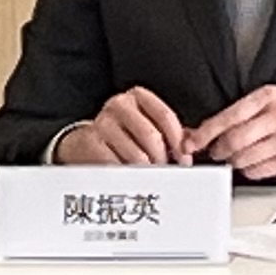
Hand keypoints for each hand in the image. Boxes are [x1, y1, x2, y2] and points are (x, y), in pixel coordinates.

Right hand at [55, 89, 192, 166]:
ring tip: (149, 176)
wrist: (84, 143)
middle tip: (166, 171)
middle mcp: (118, 105)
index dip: (178, 141)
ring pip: (136, 155)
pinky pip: (118, 165)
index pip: (165, 116)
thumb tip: (191, 147)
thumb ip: (170, 134)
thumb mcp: (146, 126)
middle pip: (151, 136)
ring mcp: (103, 122)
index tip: (184, 158)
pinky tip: (130, 176)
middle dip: (163, 159)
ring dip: (147, 172)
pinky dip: (128, 175)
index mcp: (137, 97)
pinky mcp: (91, 142)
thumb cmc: (122, 136)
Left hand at [190, 85, 275, 180]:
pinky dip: (249, 170)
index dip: (205, 132)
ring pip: (243, 159)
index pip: (228, 117)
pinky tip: (255, 161)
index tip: (192, 141)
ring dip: (233, 161)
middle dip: (218, 150)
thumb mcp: (274, 100)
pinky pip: (257, 172)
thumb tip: (207, 128)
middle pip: (233, 141)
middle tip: (215, 151)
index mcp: (269, 98)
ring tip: (237, 155)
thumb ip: (243, 112)